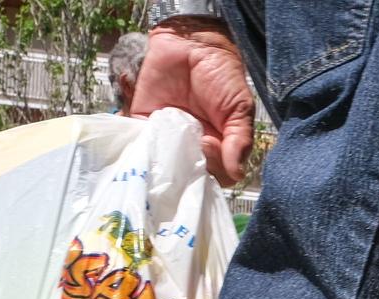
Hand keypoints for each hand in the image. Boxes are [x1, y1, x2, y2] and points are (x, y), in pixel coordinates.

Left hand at [132, 21, 255, 185]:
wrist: (192, 43)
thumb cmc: (221, 75)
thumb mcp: (240, 109)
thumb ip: (240, 140)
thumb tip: (238, 173)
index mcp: (217, 147)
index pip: (217, 174)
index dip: (214, 167)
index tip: (211, 143)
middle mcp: (191, 147)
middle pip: (189, 175)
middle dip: (191, 166)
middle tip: (195, 140)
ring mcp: (166, 137)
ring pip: (163, 165)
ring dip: (166, 162)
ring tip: (171, 144)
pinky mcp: (141, 123)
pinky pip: (138, 144)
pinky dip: (139, 149)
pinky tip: (147, 145)